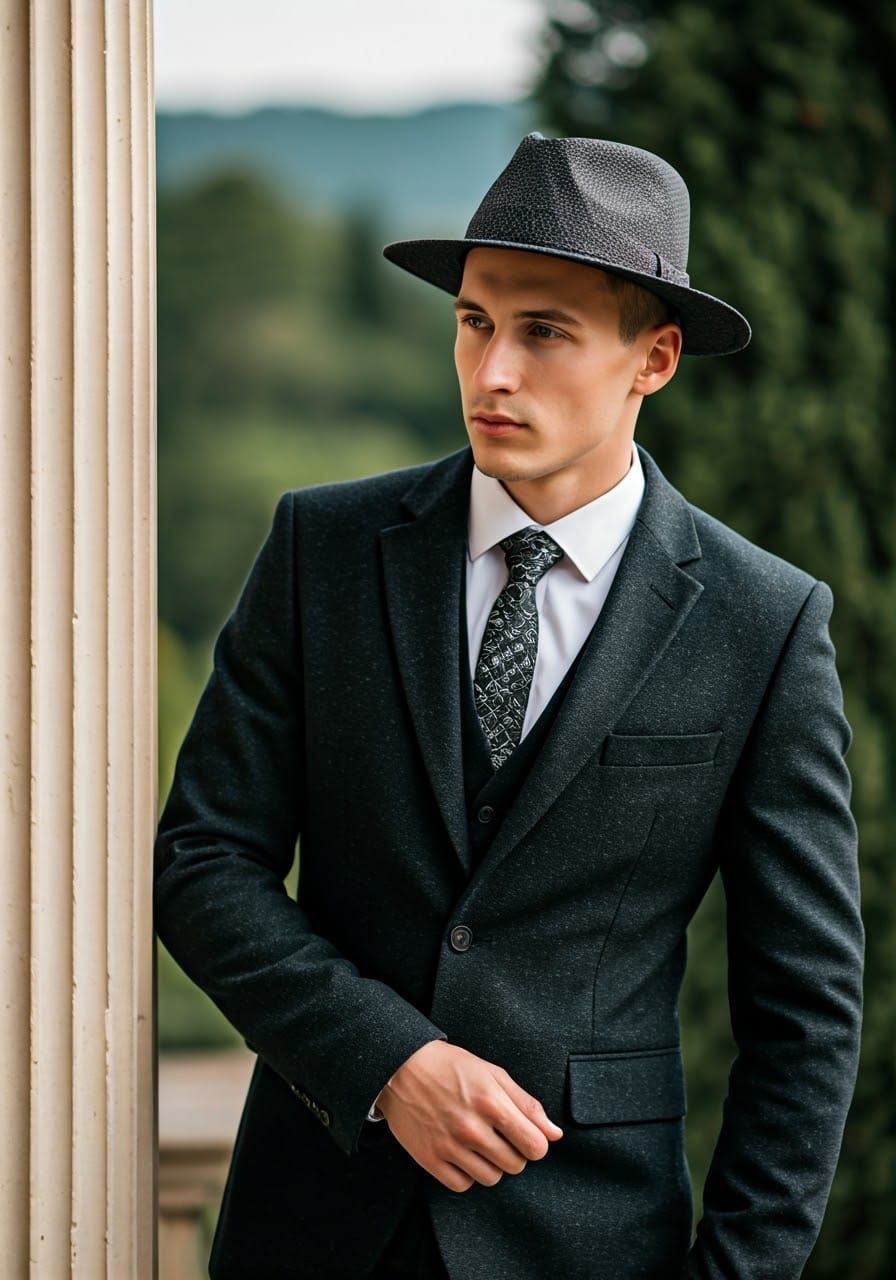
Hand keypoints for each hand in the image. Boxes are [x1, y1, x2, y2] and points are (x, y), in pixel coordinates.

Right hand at [377, 1040, 563, 1191]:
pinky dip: (467, 1173)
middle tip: (500, 1136)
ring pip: (491, 1178)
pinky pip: (463, 1185)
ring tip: (480, 1144)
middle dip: (514, 1153)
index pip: (535, 1146)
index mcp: (490, 1101)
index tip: (526, 1136)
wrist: (400, 1068)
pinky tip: (462, 1153)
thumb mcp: (492, 1074)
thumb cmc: (450, 1066)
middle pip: (515, 1165)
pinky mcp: (429, 1159)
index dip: (536, 1144)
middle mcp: (470, 1127)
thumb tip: (555, 1134)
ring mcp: (448, 1145)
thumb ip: (526, 1104)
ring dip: (491, 1165)